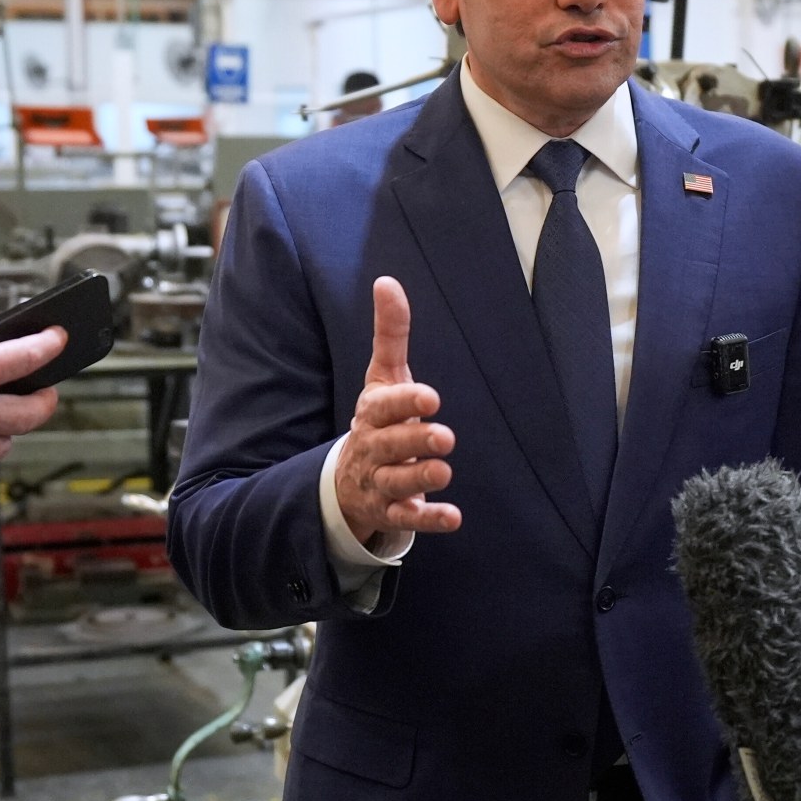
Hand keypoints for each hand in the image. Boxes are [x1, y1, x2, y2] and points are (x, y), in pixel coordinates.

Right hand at [334, 277, 459, 544]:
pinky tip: (453, 517)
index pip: (384, 406)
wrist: (347, 479)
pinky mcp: (390, 511)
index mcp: (372, 413)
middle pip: (391, 446)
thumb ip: (390, 334)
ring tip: (444, 471)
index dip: (405, 402)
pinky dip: (429, 519)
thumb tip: (387, 281)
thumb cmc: (378, 419)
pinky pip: (408, 518)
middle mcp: (373, 448)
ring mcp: (379, 483)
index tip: (431, 397)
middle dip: (415, 442)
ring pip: (397, 484)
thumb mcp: (382, 377)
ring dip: (420, 479)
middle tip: (445, 436)